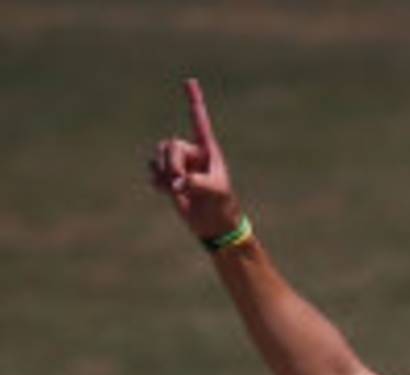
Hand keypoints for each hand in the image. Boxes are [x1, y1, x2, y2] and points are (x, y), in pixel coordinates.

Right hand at [149, 77, 240, 240]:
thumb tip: (177, 182)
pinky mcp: (168, 177)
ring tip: (176, 188)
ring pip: (159, 155)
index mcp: (207, 149)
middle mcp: (191, 153)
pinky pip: (153, 169)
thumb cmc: (222, 204)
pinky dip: (156, 180)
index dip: (194, 100)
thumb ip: (198, 183)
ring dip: (163, 171)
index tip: (190, 81)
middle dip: (171, 163)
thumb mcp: (216, 192)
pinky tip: (165, 191)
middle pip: (170, 145)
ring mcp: (178, 164)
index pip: (199, 120)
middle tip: (179, 182)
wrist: (214, 224)